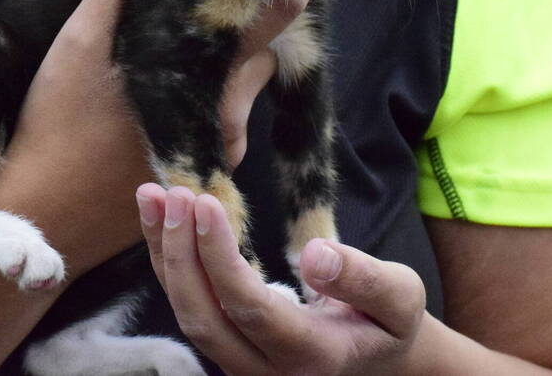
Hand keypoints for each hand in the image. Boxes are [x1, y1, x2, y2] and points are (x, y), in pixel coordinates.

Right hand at [0, 0, 321, 279]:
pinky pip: (227, 128)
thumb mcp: (80, 39)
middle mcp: (226, 116)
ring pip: (243, 92)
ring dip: (222, 74)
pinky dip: (209, 110)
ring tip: (171, 70)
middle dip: (238, 34)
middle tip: (194, 26)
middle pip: (260, 55)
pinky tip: (160, 111)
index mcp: (201, 73)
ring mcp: (222, 151)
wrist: (45, 211)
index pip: (271, 20)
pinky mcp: (213, 177)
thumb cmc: (55, 121)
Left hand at [136, 185, 428, 375]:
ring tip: (152, 195)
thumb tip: (314, 256)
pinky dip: (170, 261)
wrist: (380, 359)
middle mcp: (267, 371)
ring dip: (164, 253)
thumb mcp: (400, 297)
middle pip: (204, 319)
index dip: (220, 257)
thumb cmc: (389, 321)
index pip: (250, 309)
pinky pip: (190, 307)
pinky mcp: (228, 348)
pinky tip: (161, 219)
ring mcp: (241, 366)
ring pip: (188, 315)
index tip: (206, 203)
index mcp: (313, 355)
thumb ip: (364, 278)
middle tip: (174, 193)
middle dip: (180, 253)